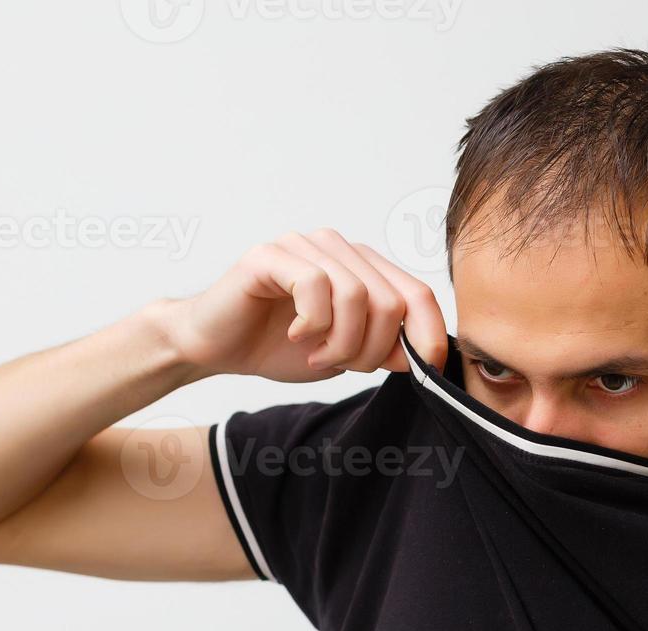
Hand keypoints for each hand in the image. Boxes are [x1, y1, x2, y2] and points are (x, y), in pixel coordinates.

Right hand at [161, 228, 447, 381]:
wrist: (218, 347)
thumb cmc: (278, 346)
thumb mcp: (345, 355)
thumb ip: (383, 349)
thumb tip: (424, 354)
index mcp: (363, 268)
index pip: (418, 293)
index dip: (430, 333)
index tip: (425, 368)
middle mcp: (339, 249)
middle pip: (390, 301)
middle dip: (371, 348)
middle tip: (341, 364)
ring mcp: (305, 246)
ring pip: (356, 296)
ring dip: (341, 341)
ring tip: (318, 354)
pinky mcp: (272, 255)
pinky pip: (315, 286)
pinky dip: (312, 323)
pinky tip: (296, 335)